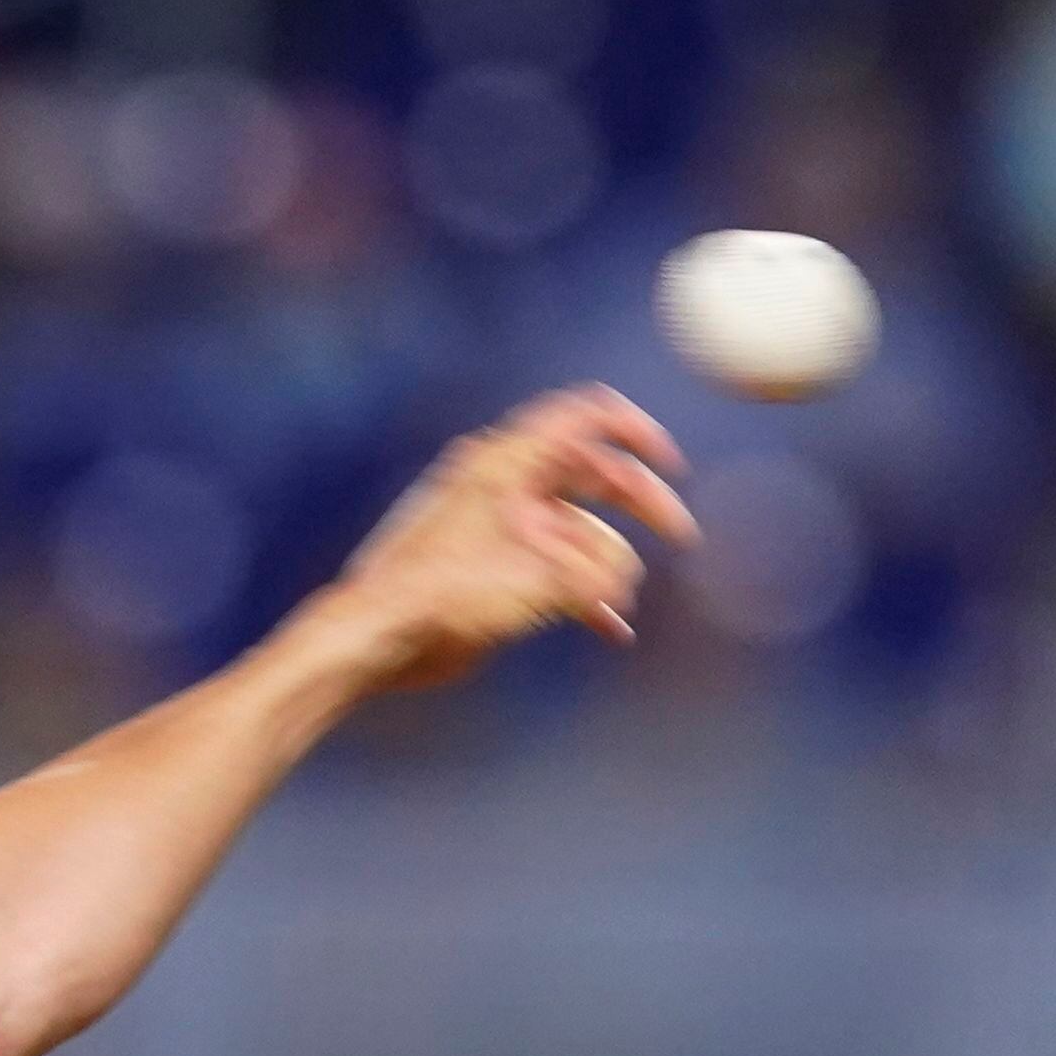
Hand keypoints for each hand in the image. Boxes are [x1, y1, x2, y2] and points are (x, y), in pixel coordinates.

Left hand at [303, 384, 697, 694]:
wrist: (375, 639)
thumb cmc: (440, 598)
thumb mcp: (531, 580)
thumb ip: (589, 572)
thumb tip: (625, 577)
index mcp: (507, 464)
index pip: (581, 416)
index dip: (632, 429)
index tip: (668, 460)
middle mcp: (504, 486)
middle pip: (589, 473)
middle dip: (638, 501)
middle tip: (680, 532)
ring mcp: (497, 527)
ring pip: (574, 527)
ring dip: (610, 561)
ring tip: (629, 599)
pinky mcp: (489, 568)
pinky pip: (550, 568)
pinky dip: (582, 593)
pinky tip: (611, 629)